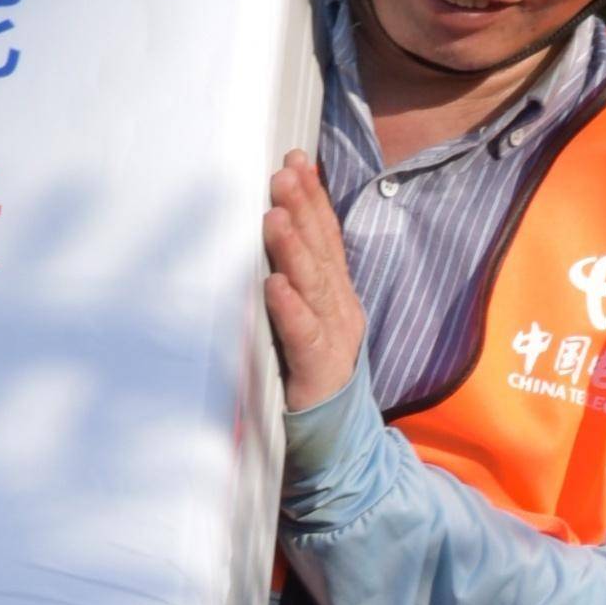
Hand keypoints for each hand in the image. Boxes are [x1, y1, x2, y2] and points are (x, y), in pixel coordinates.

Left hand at [263, 150, 364, 413]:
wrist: (338, 444)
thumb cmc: (309, 376)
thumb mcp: (304, 319)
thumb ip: (293, 281)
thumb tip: (265, 232)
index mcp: (337, 294)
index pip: (326, 237)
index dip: (313, 198)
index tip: (295, 160)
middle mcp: (340, 309)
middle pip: (322, 251)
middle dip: (304, 208)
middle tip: (283, 172)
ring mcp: (334, 338)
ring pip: (314, 285)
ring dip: (294, 248)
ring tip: (275, 215)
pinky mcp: (320, 372)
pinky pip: (303, 336)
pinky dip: (290, 309)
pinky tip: (274, 286)